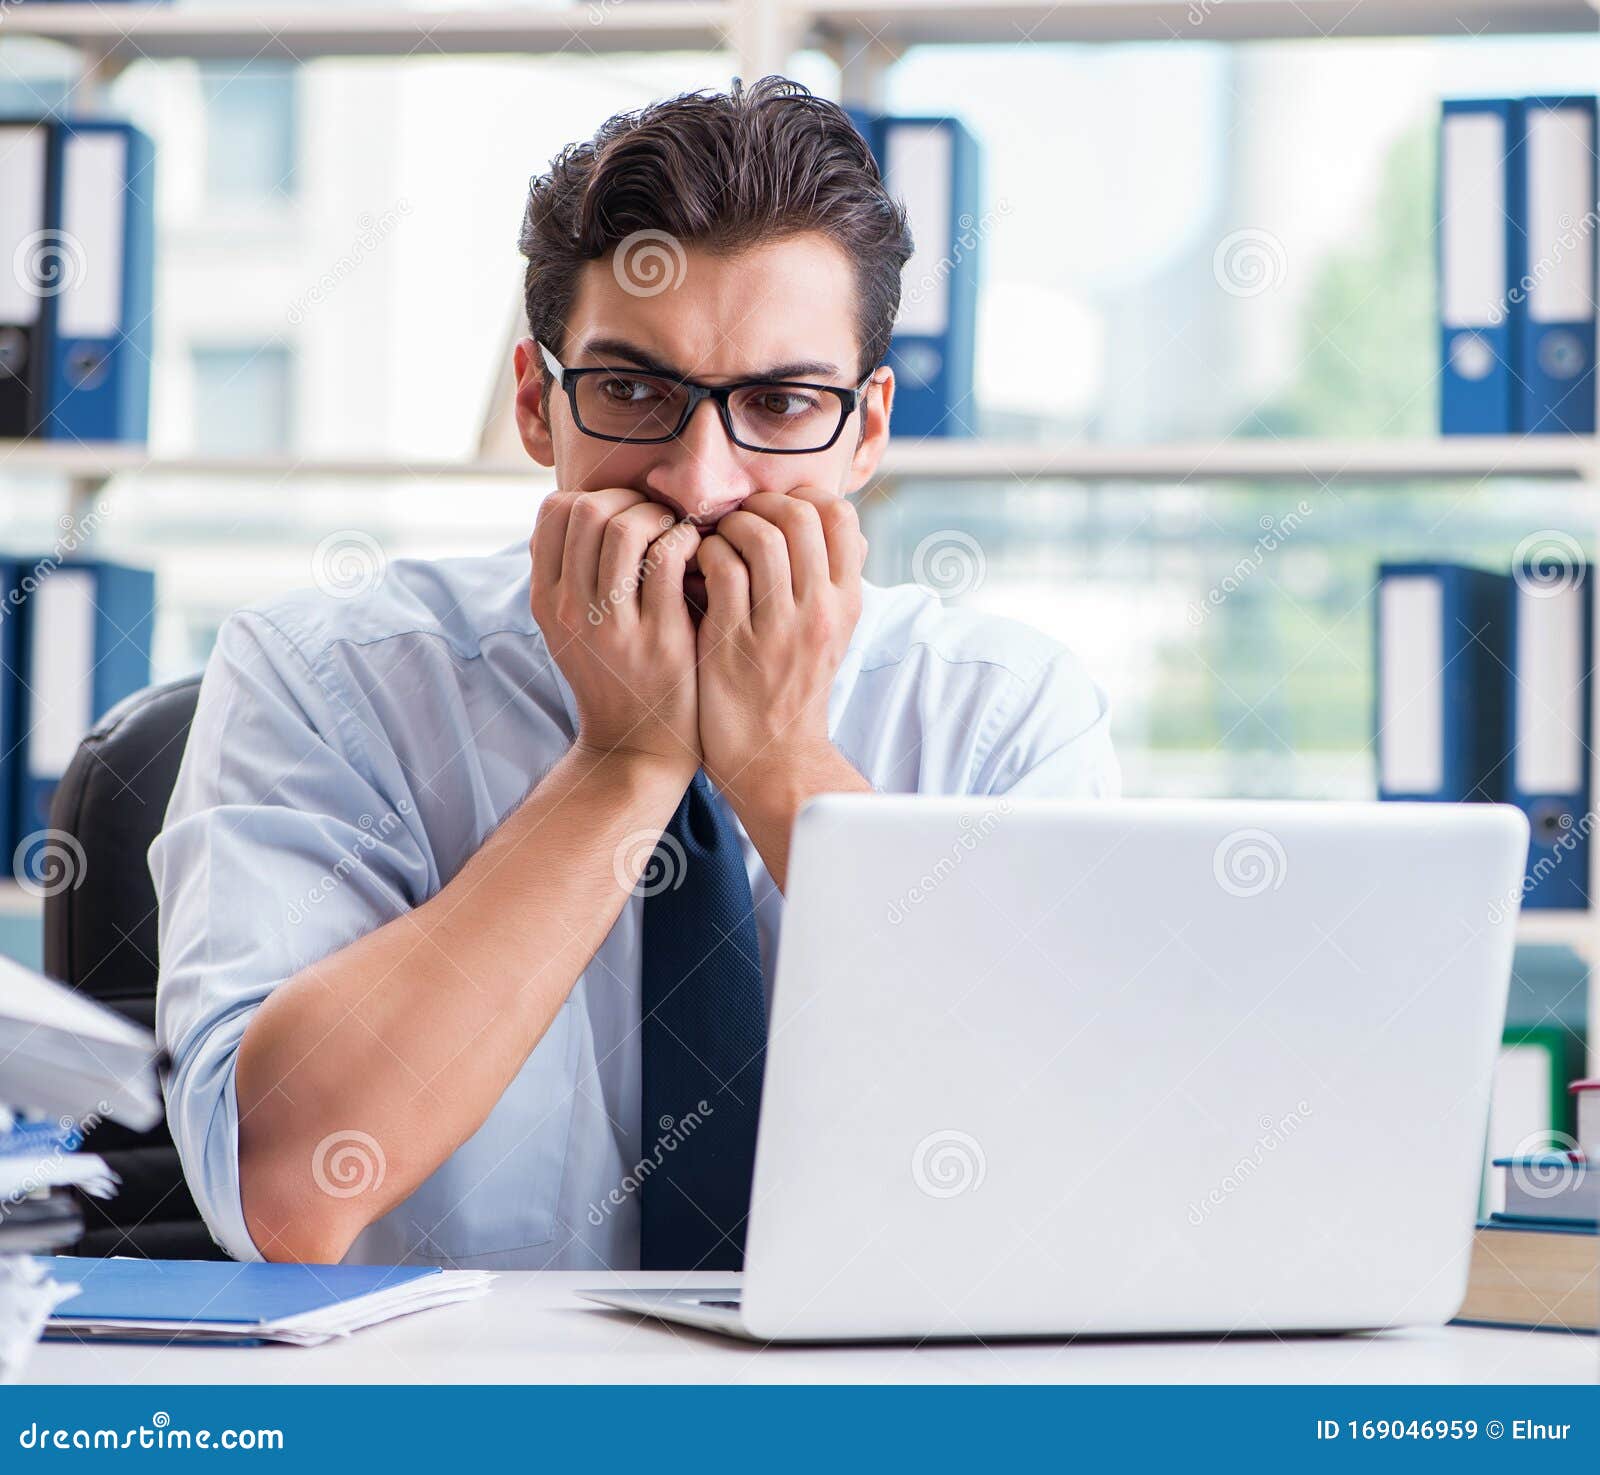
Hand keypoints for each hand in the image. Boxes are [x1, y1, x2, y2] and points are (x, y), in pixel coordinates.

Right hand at [531, 488, 701, 775]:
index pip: (554, 510)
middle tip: (656, 516)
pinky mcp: (658, 637)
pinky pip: (668, 559)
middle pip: (587, 510)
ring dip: (658, 516)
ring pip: (625, 529)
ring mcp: (612, 625)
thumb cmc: (614, 675)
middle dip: (628, 498)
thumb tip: (587, 507)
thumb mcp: (571, 628)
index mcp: (546, 600)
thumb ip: (571, 574)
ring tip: (675, 533)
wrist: (637, 746)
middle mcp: (570, 610)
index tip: (623, 512)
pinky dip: (686, 541)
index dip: (594, 495)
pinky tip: (697, 555)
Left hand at [695, 488, 866, 816]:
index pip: (840, 516)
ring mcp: (777, 627)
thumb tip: (828, 520)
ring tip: (714, 542)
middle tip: (737, 520)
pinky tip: (695, 569)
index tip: (775, 510)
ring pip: (758, 536)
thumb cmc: (793, 688)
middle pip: (799, 516)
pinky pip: (720, 569)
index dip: (803, 498)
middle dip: (760, 505)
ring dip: (728, 527)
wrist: (773, 758)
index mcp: (847, 602)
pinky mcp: (733, 643)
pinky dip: (702, 555)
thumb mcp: (831, 633)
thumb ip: (829, 581)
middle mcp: (820, 611)